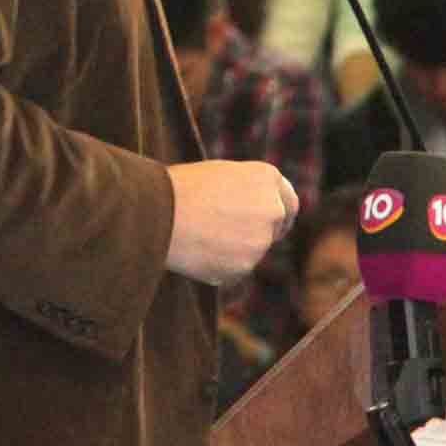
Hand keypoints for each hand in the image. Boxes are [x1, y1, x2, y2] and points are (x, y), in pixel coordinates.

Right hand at [165, 159, 299, 284]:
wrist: (157, 212)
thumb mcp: (220, 176)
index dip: (281, 215)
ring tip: (199, 236)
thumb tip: (257, 213)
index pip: (289, 203)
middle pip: (273, 229)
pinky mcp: (245, 267)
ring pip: (251, 251)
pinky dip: (219, 266)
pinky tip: (196, 251)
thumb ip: (247, 192)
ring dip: (234, 250)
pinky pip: (234, 270)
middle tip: (224, 232)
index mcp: (267, 178)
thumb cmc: (180, 188)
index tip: (274, 224)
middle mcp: (271, 208)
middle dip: (256, 232)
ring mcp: (260, 241)